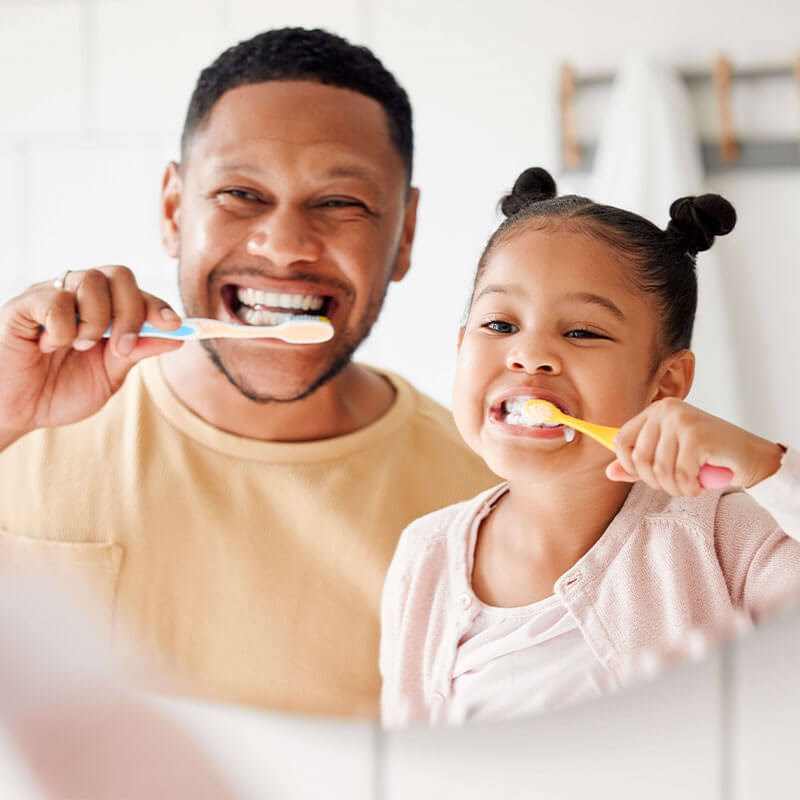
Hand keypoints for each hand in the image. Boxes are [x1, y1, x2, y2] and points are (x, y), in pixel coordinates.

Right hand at [0, 267, 181, 447]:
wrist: (16, 411)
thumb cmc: (59, 391)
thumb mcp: (109, 376)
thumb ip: (137, 352)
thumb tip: (176, 336)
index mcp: (103, 309)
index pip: (138, 292)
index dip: (159, 306)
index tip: (175, 326)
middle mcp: (78, 295)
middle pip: (120, 274)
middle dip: (132, 312)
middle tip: (122, 347)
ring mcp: (50, 295)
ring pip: (91, 280)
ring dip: (97, 320)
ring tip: (81, 347)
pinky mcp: (23, 305)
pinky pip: (55, 299)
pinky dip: (63, 329)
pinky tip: (49, 346)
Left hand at [605, 398, 783, 495]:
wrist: (751, 456)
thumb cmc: (708, 456)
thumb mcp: (668, 457)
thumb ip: (639, 464)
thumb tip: (609, 472)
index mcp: (656, 411)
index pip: (621, 440)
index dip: (628, 465)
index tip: (646, 476)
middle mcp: (666, 410)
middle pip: (639, 458)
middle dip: (655, 481)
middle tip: (675, 484)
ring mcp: (682, 421)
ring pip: (660, 470)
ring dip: (674, 487)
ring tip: (689, 486)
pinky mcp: (697, 436)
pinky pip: (680, 474)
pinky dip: (689, 488)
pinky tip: (700, 485)